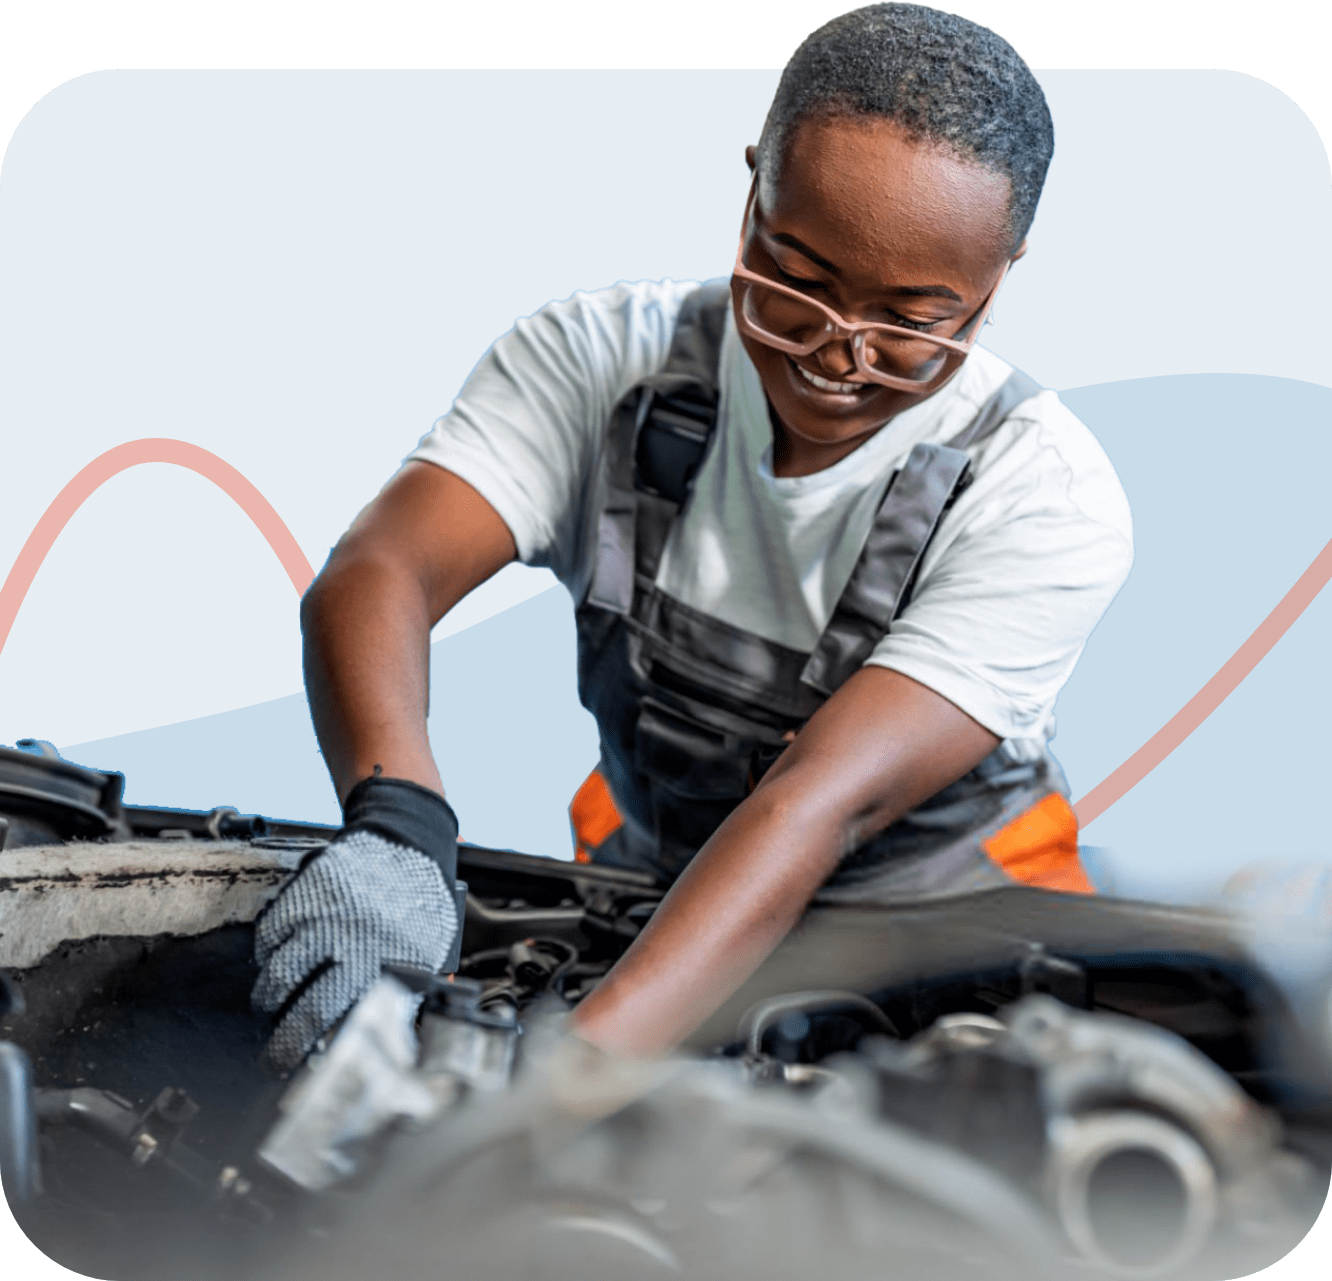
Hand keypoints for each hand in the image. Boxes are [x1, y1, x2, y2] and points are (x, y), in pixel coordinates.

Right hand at [251, 777, 460, 1070]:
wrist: (408, 841)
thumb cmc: (421, 902)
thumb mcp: (432, 949)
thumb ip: (417, 990)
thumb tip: (399, 1036)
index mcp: (394, 963)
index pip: (350, 1023)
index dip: (320, 1050)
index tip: (302, 1065)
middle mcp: (359, 943)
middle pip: (308, 1010)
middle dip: (284, 1043)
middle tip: (274, 1056)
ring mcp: (328, 917)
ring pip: (279, 974)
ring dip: (269, 998)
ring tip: (271, 1005)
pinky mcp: (307, 893)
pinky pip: (270, 934)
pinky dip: (266, 953)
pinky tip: (273, 958)